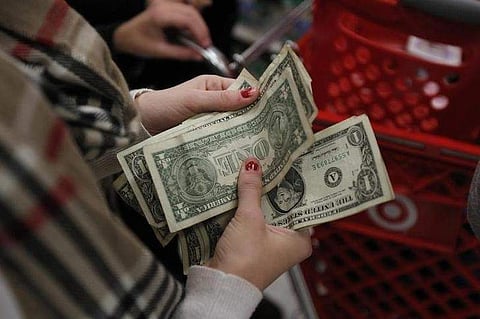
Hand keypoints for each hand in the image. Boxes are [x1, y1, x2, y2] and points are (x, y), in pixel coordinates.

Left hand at [113, 0, 210, 59]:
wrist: (123, 35)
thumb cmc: (137, 42)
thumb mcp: (160, 51)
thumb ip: (181, 53)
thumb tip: (198, 56)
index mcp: (160, 15)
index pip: (188, 19)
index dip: (200, 32)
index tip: (205, 45)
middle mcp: (164, 7)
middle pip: (192, 13)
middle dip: (202, 29)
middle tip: (206, 44)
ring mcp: (165, 5)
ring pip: (190, 11)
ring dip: (199, 25)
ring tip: (201, 41)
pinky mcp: (167, 8)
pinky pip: (185, 13)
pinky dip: (192, 23)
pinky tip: (192, 35)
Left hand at [135, 75, 258, 133]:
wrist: (142, 124)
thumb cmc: (165, 104)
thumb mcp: (195, 99)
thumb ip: (222, 99)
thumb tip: (252, 93)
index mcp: (214, 86)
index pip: (241, 90)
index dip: (255, 99)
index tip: (270, 110)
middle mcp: (214, 102)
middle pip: (238, 111)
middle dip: (249, 120)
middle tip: (266, 131)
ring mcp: (209, 119)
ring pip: (230, 126)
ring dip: (238, 133)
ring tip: (255, 143)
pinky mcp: (204, 135)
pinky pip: (219, 137)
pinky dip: (226, 142)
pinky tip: (236, 150)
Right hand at [207, 157, 312, 289]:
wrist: (221, 286)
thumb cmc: (244, 261)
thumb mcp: (249, 219)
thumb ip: (251, 190)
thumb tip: (252, 165)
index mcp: (300, 239)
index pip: (302, 204)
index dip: (294, 183)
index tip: (287, 162)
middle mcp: (289, 243)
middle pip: (282, 206)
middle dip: (272, 186)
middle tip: (267, 161)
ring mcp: (270, 244)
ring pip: (266, 212)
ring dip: (258, 196)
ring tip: (254, 170)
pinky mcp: (253, 245)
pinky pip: (253, 220)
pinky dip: (247, 207)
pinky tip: (241, 190)